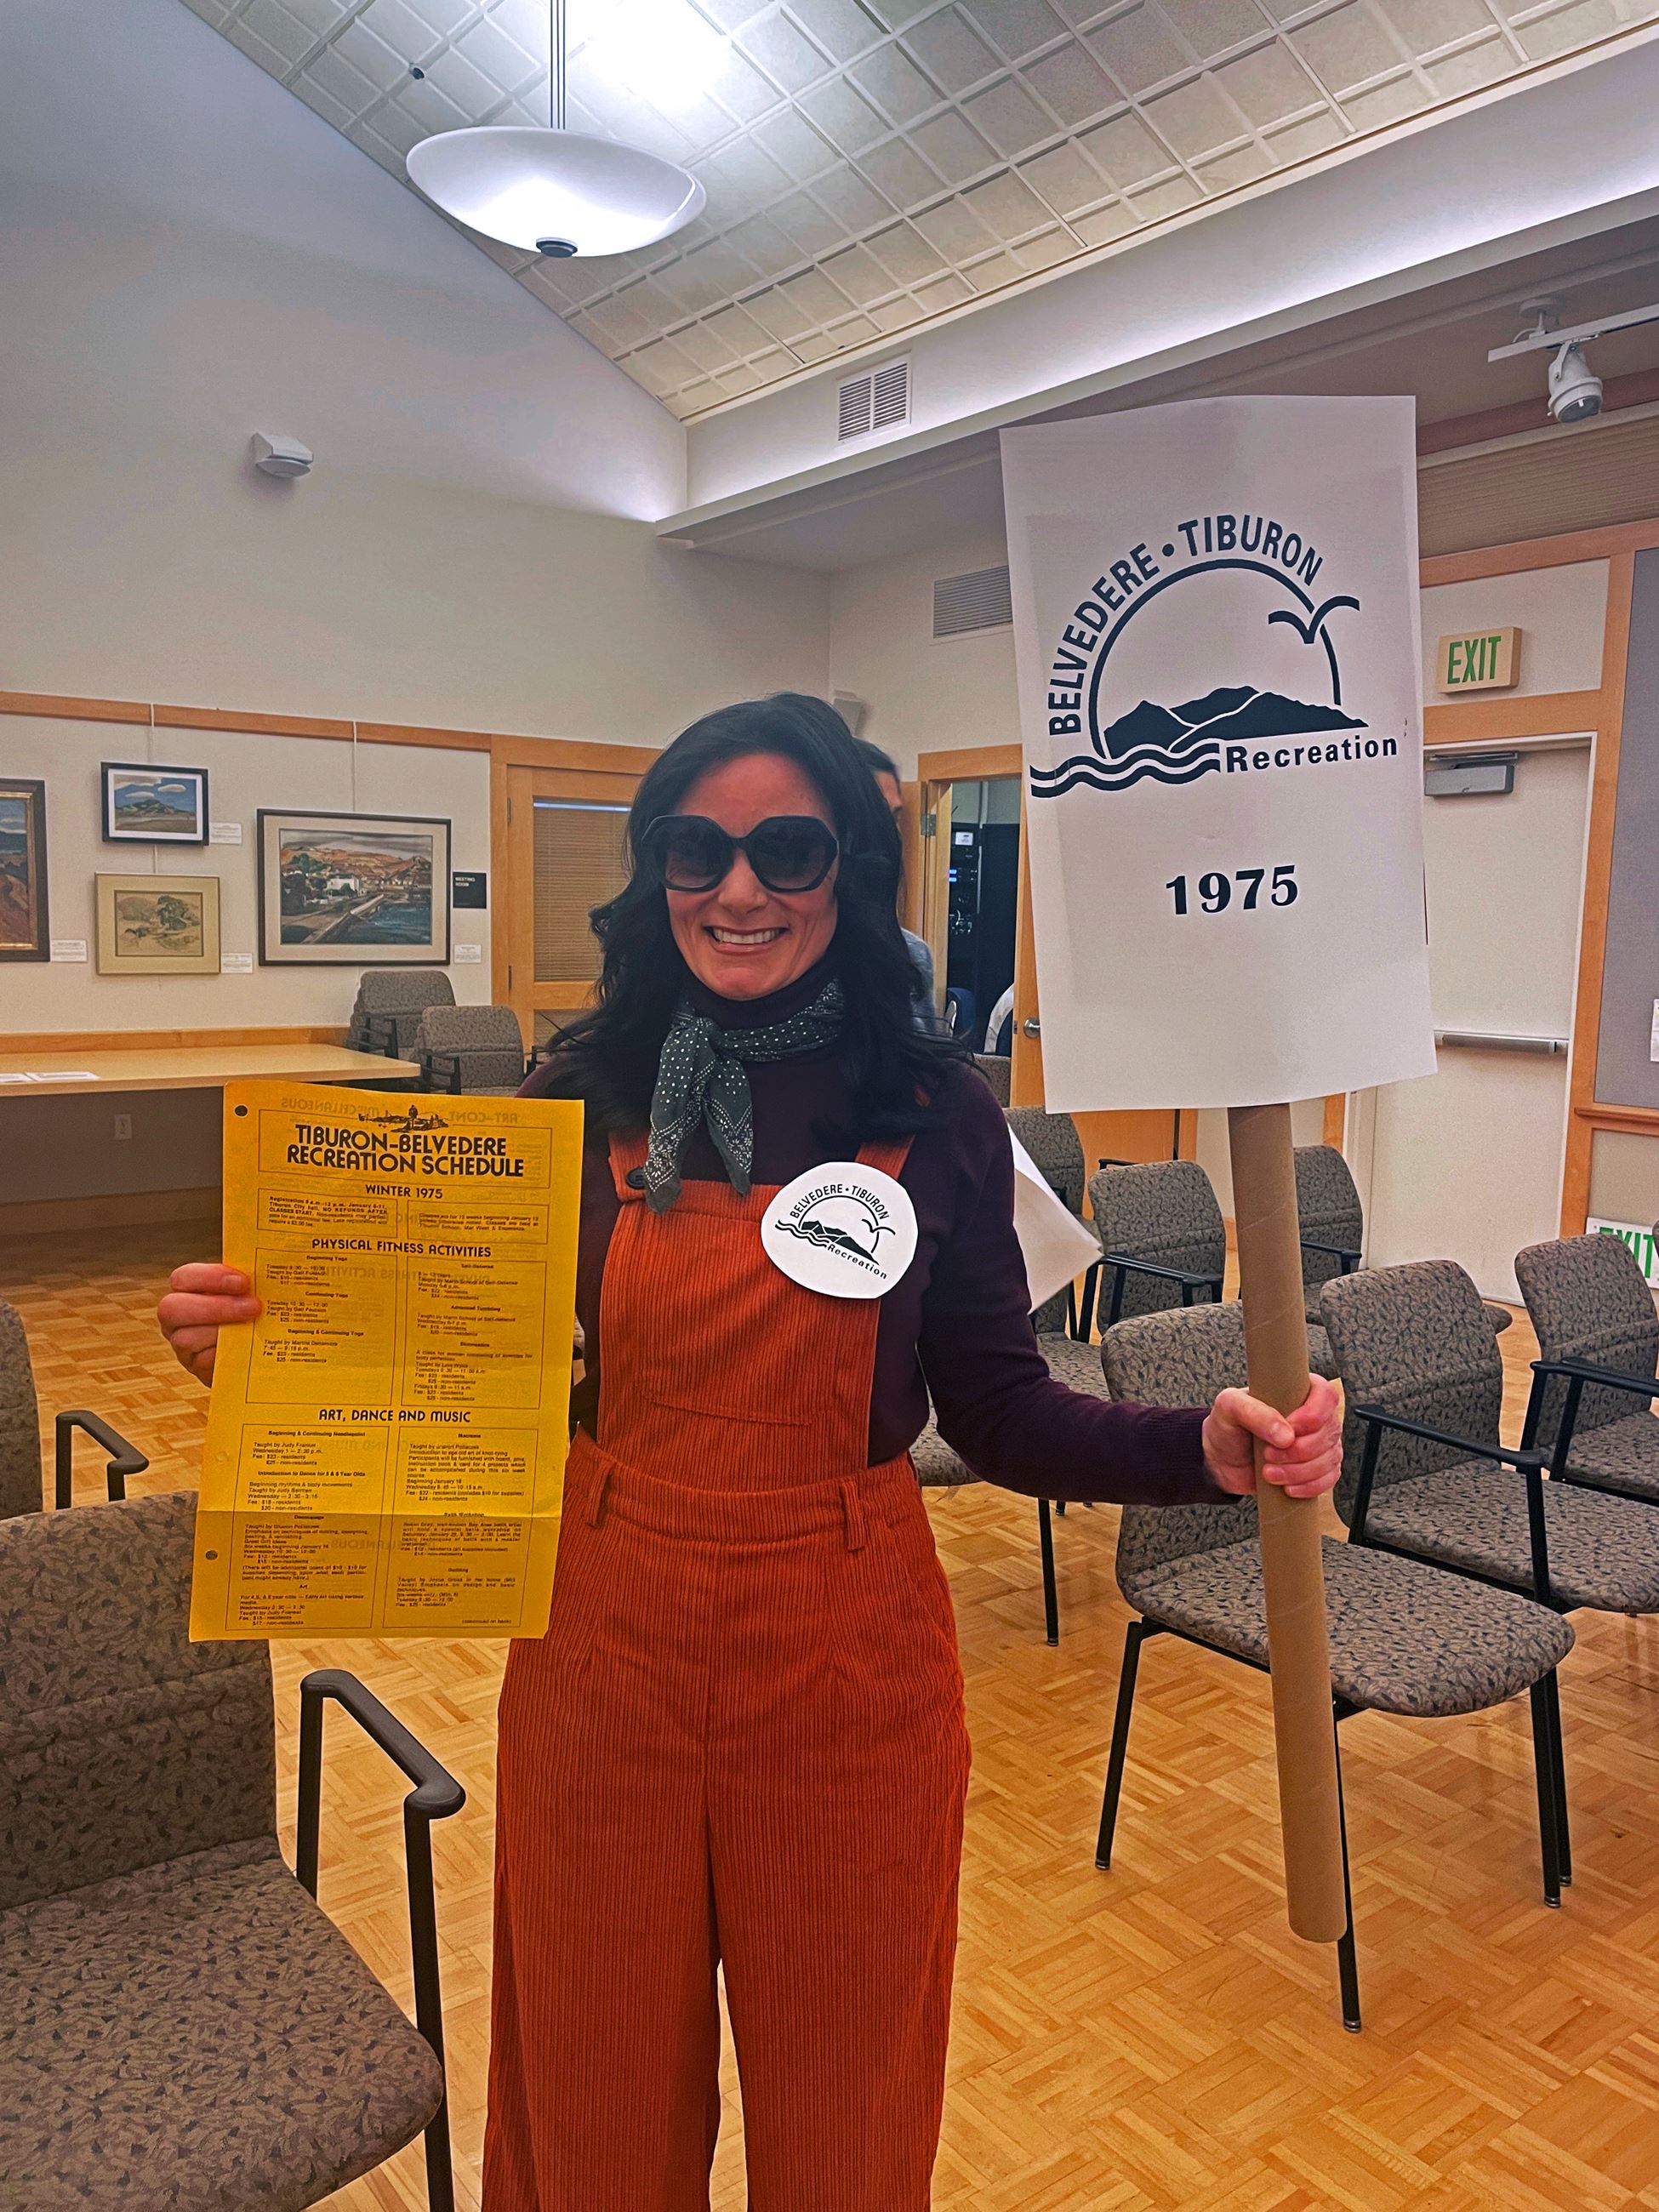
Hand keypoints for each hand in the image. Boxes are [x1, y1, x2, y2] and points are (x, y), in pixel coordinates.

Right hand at [157, 1262, 259, 1384]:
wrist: (257, 1347)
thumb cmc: (250, 1308)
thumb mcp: (248, 1289)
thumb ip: (251, 1280)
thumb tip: (268, 1273)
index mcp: (187, 1289)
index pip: (184, 1277)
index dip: (211, 1277)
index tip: (243, 1282)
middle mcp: (177, 1316)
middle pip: (173, 1308)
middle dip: (216, 1307)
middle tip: (253, 1307)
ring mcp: (182, 1344)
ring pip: (186, 1339)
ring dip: (222, 1333)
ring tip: (252, 1329)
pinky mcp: (195, 1367)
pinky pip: (202, 1363)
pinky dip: (225, 1355)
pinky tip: (245, 1349)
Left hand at [1201, 1375, 1342, 1499]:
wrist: (1222, 1461)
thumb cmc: (1228, 1427)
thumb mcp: (1229, 1408)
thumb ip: (1255, 1413)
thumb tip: (1287, 1436)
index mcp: (1297, 1392)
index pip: (1326, 1396)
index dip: (1313, 1415)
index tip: (1290, 1428)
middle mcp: (1315, 1416)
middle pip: (1329, 1431)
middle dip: (1298, 1450)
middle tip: (1267, 1454)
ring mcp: (1320, 1443)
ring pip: (1330, 1458)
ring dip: (1299, 1471)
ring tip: (1268, 1472)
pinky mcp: (1318, 1468)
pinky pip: (1329, 1478)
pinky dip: (1309, 1486)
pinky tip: (1287, 1487)